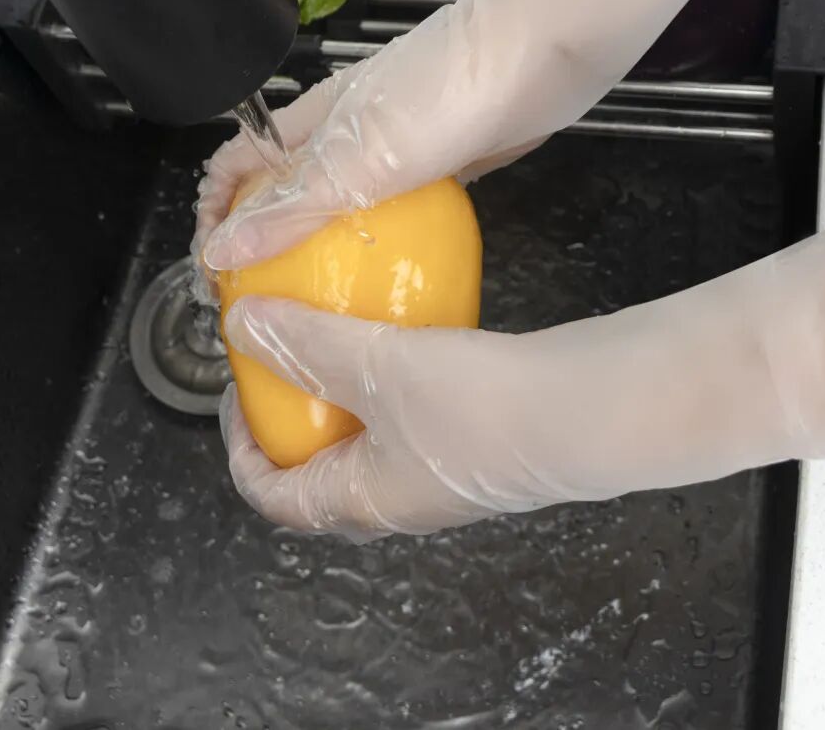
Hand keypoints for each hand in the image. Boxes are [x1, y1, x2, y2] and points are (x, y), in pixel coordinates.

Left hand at [218, 211, 824, 539]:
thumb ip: (309, 345)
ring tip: (338, 331)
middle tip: (283, 357)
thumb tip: (245, 323)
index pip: (277, 499)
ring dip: (344, 391)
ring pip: (370, 436)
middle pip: (321, 469)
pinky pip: (415, 410)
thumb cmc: (486, 409)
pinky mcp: (482, 436)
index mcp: (364, 501)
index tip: (232, 397)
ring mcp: (444, 470)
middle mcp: (402, 497)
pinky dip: (393, 374)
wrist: (591, 409)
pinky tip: (406, 325)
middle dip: (293, 416)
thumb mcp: (378, 368)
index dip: (241, 454)